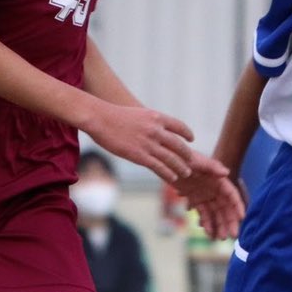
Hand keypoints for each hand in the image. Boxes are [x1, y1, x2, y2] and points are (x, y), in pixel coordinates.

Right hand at [86, 102, 202, 183]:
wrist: (100, 119)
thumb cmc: (114, 116)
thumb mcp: (138, 114)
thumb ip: (149, 122)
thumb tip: (155, 128)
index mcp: (156, 117)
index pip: (179, 126)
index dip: (187, 133)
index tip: (191, 139)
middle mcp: (155, 130)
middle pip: (178, 145)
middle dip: (186, 154)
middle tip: (191, 161)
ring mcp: (148, 144)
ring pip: (171, 158)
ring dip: (181, 167)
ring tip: (186, 173)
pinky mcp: (139, 156)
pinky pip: (159, 167)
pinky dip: (168, 173)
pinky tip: (173, 177)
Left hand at [173, 164, 245, 240]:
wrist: (167, 159)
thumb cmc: (183, 156)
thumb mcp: (197, 160)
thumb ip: (212, 166)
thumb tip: (227, 172)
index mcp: (218, 180)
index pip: (231, 195)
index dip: (237, 206)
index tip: (242, 218)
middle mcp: (214, 189)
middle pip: (225, 207)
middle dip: (230, 221)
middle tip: (233, 235)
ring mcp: (205, 195)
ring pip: (215, 213)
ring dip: (219, 225)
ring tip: (221, 238)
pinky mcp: (195, 199)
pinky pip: (203, 213)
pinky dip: (206, 222)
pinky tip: (209, 233)